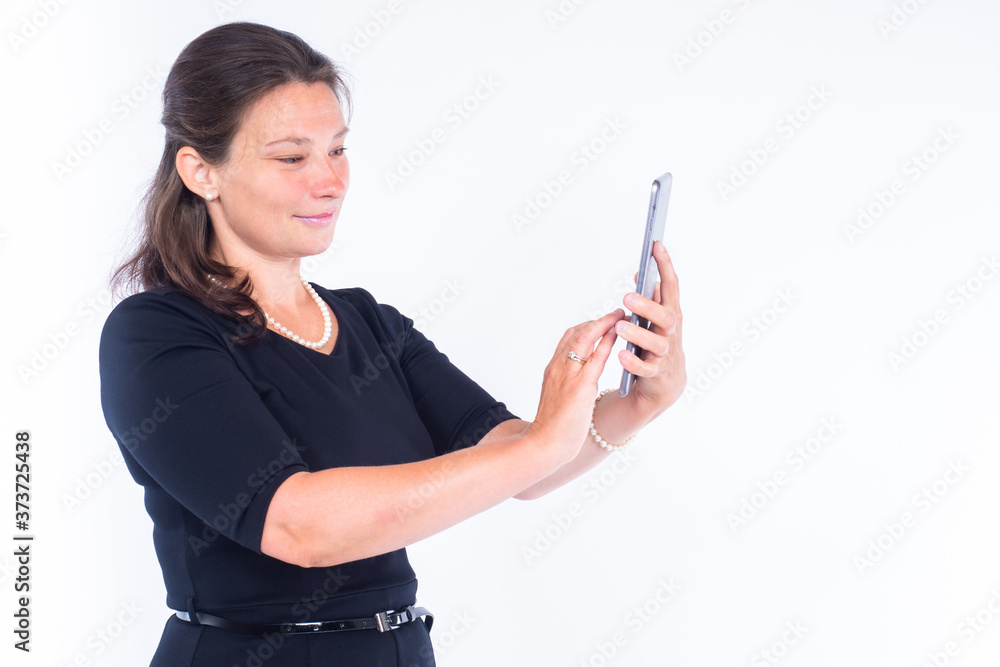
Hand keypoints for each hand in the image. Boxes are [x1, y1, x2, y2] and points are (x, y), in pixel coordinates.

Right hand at [528, 309, 624, 464]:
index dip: (587, 327)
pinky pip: (595, 357)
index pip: (568, 339)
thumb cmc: (553, 426)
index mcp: (553, 369)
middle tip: (615, 314)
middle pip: (577, 332)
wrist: (544, 443)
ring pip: (585, 338)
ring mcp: (568, 375)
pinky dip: (606, 341)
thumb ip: (569, 382)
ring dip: (604, 324)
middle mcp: (558, 367)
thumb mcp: (559, 397)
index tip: (601, 322)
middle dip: (597, 320)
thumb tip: (585, 377)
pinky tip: (616, 334)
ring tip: (620, 316)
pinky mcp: (579, 386)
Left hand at [619, 240, 686, 413]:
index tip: (656, 245)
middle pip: (665, 316)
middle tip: (627, 297)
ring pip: (656, 343)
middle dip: (648, 306)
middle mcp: (670, 332)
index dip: (665, 265)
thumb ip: (651, 297)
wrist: (665, 383)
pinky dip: (633, 363)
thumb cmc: (657, 344)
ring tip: (620, 327)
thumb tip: (643, 271)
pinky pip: (645, 368)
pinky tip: (621, 355)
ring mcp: (664, 353)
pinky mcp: (655, 373)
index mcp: (670, 314)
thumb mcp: (656, 319)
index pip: (670, 286)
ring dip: (638, 334)